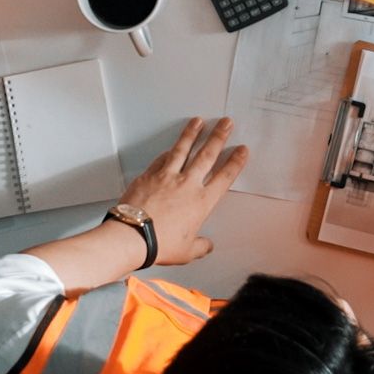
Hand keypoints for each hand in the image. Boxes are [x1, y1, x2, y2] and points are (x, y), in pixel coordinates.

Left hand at [116, 117, 248, 264]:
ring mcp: (167, 177)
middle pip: (207, 154)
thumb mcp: (187, 251)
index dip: (235, 161)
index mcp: (202, 202)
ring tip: (198, 121)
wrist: (131, 236)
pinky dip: (169, 151)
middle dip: (219, 136)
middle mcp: (187, 184)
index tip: (241, 150)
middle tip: (226, 123)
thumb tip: (207, 246)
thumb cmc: (159, 244)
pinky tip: (171, 146)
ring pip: (183, 149)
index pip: (224, 176)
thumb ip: (200, 246)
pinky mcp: (149, 176)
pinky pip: (161, 159)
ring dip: (192, 133)